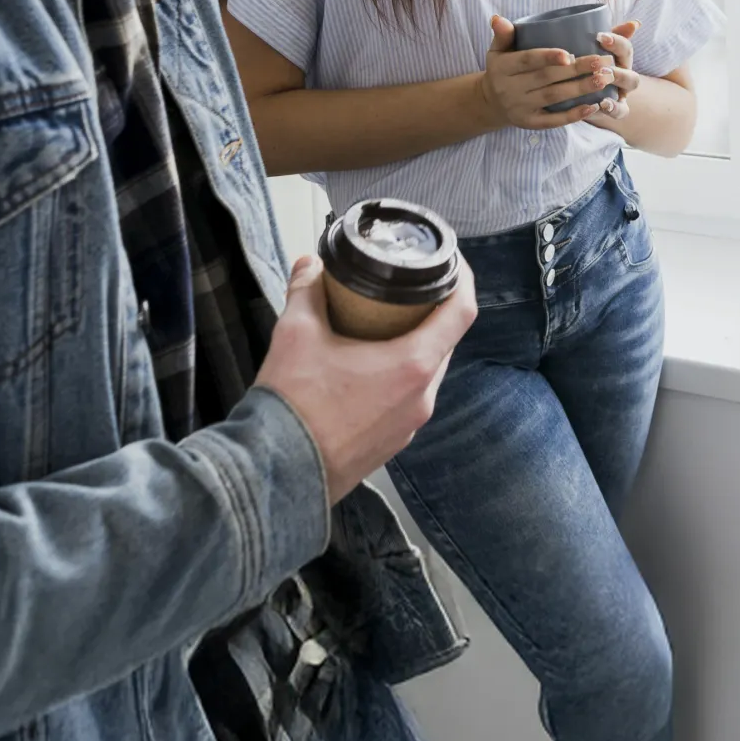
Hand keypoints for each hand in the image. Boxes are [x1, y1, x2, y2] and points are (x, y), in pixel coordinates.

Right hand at [256, 254, 476, 504]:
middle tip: (407, 290)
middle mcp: (422, 398)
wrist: (276, 476)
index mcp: (413, 366)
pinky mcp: (391, 445)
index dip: (463, 280)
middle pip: (445, 341)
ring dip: (414, 346)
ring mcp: (409, 426)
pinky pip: (408, 400)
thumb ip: (307, 290)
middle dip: (432, 312)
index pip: (462, 312)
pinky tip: (367, 369)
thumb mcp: (296, 333)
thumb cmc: (294, 404)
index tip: (451, 263)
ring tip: (384, 327)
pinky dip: (398, 377)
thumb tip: (311, 264)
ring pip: (427, 373)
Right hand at [480, 17, 626, 129]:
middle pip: (547, 78)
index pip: (527, 61)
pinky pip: (553, 120)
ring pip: (554, 98)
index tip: (571, 53)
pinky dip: (574, 114)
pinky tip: (593, 105)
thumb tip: (499, 18)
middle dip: (577, 70)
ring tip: (604, 79)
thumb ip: (503, 34)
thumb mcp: (497, 50)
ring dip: (581, 89)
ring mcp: (521, 108)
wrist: (491, 102)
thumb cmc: (502, 68)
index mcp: (503, 67)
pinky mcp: (530, 123)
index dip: (548, 57)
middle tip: (603, 62)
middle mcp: (510, 89)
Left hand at [592, 19, 641, 125]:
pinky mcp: (615, 109)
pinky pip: (621, 111)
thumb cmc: (587, 66)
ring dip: (619, 80)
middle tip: (602, 66)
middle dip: (619, 65)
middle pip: (631, 66)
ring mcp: (623, 92)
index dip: (616, 41)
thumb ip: (607, 36)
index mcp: (621, 58)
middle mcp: (626, 74)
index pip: (625, 47)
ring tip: (603, 79)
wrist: (583, 95)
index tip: (600, 37)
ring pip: (631, 84)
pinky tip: (602, 103)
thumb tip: (635, 23)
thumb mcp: (592, 50)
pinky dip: (614, 108)